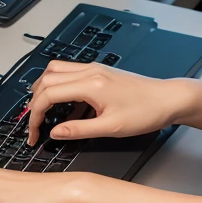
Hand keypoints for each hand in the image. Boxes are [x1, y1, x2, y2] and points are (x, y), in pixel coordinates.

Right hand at [27, 59, 191, 143]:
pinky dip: (58, 86)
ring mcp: (95, 69)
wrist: (168, 98)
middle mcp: (90, 71)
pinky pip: (70, 73)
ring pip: (56, 70)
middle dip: (35, 102)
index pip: (48, 94)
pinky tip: (63, 105)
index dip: (35, 115)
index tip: (34, 133)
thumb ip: (79, 130)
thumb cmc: (146, 111)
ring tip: (42, 112)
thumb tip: (56, 133)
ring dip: (44, 89)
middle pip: (46, 78)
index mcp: (91, 84)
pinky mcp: (100, 72)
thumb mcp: (111, 128)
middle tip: (34, 124)